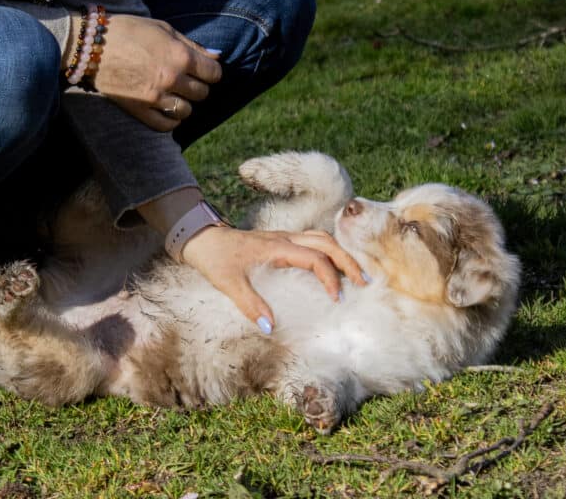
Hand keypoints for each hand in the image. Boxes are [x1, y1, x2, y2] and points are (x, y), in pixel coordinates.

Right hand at [90, 13, 221, 130]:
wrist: (91, 45)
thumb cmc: (128, 30)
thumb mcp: (163, 29)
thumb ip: (192, 45)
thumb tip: (216, 57)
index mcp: (180, 56)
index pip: (214, 73)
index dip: (211, 70)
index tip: (203, 69)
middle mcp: (171, 78)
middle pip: (202, 93)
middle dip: (197, 85)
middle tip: (185, 78)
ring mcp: (155, 97)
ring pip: (187, 111)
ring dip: (184, 102)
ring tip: (174, 93)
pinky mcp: (139, 110)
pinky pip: (166, 125)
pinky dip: (171, 119)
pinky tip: (166, 108)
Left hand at [180, 224, 367, 331]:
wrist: (201, 238)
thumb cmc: (216, 259)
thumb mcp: (229, 283)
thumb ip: (250, 304)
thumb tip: (270, 327)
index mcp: (276, 247)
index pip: (314, 257)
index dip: (329, 277)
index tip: (336, 299)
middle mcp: (284, 238)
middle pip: (326, 241)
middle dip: (347, 260)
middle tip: (363, 282)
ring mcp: (283, 237)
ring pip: (321, 237)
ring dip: (340, 253)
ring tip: (354, 274)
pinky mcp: (280, 241)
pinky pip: (311, 240)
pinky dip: (327, 251)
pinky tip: (332, 267)